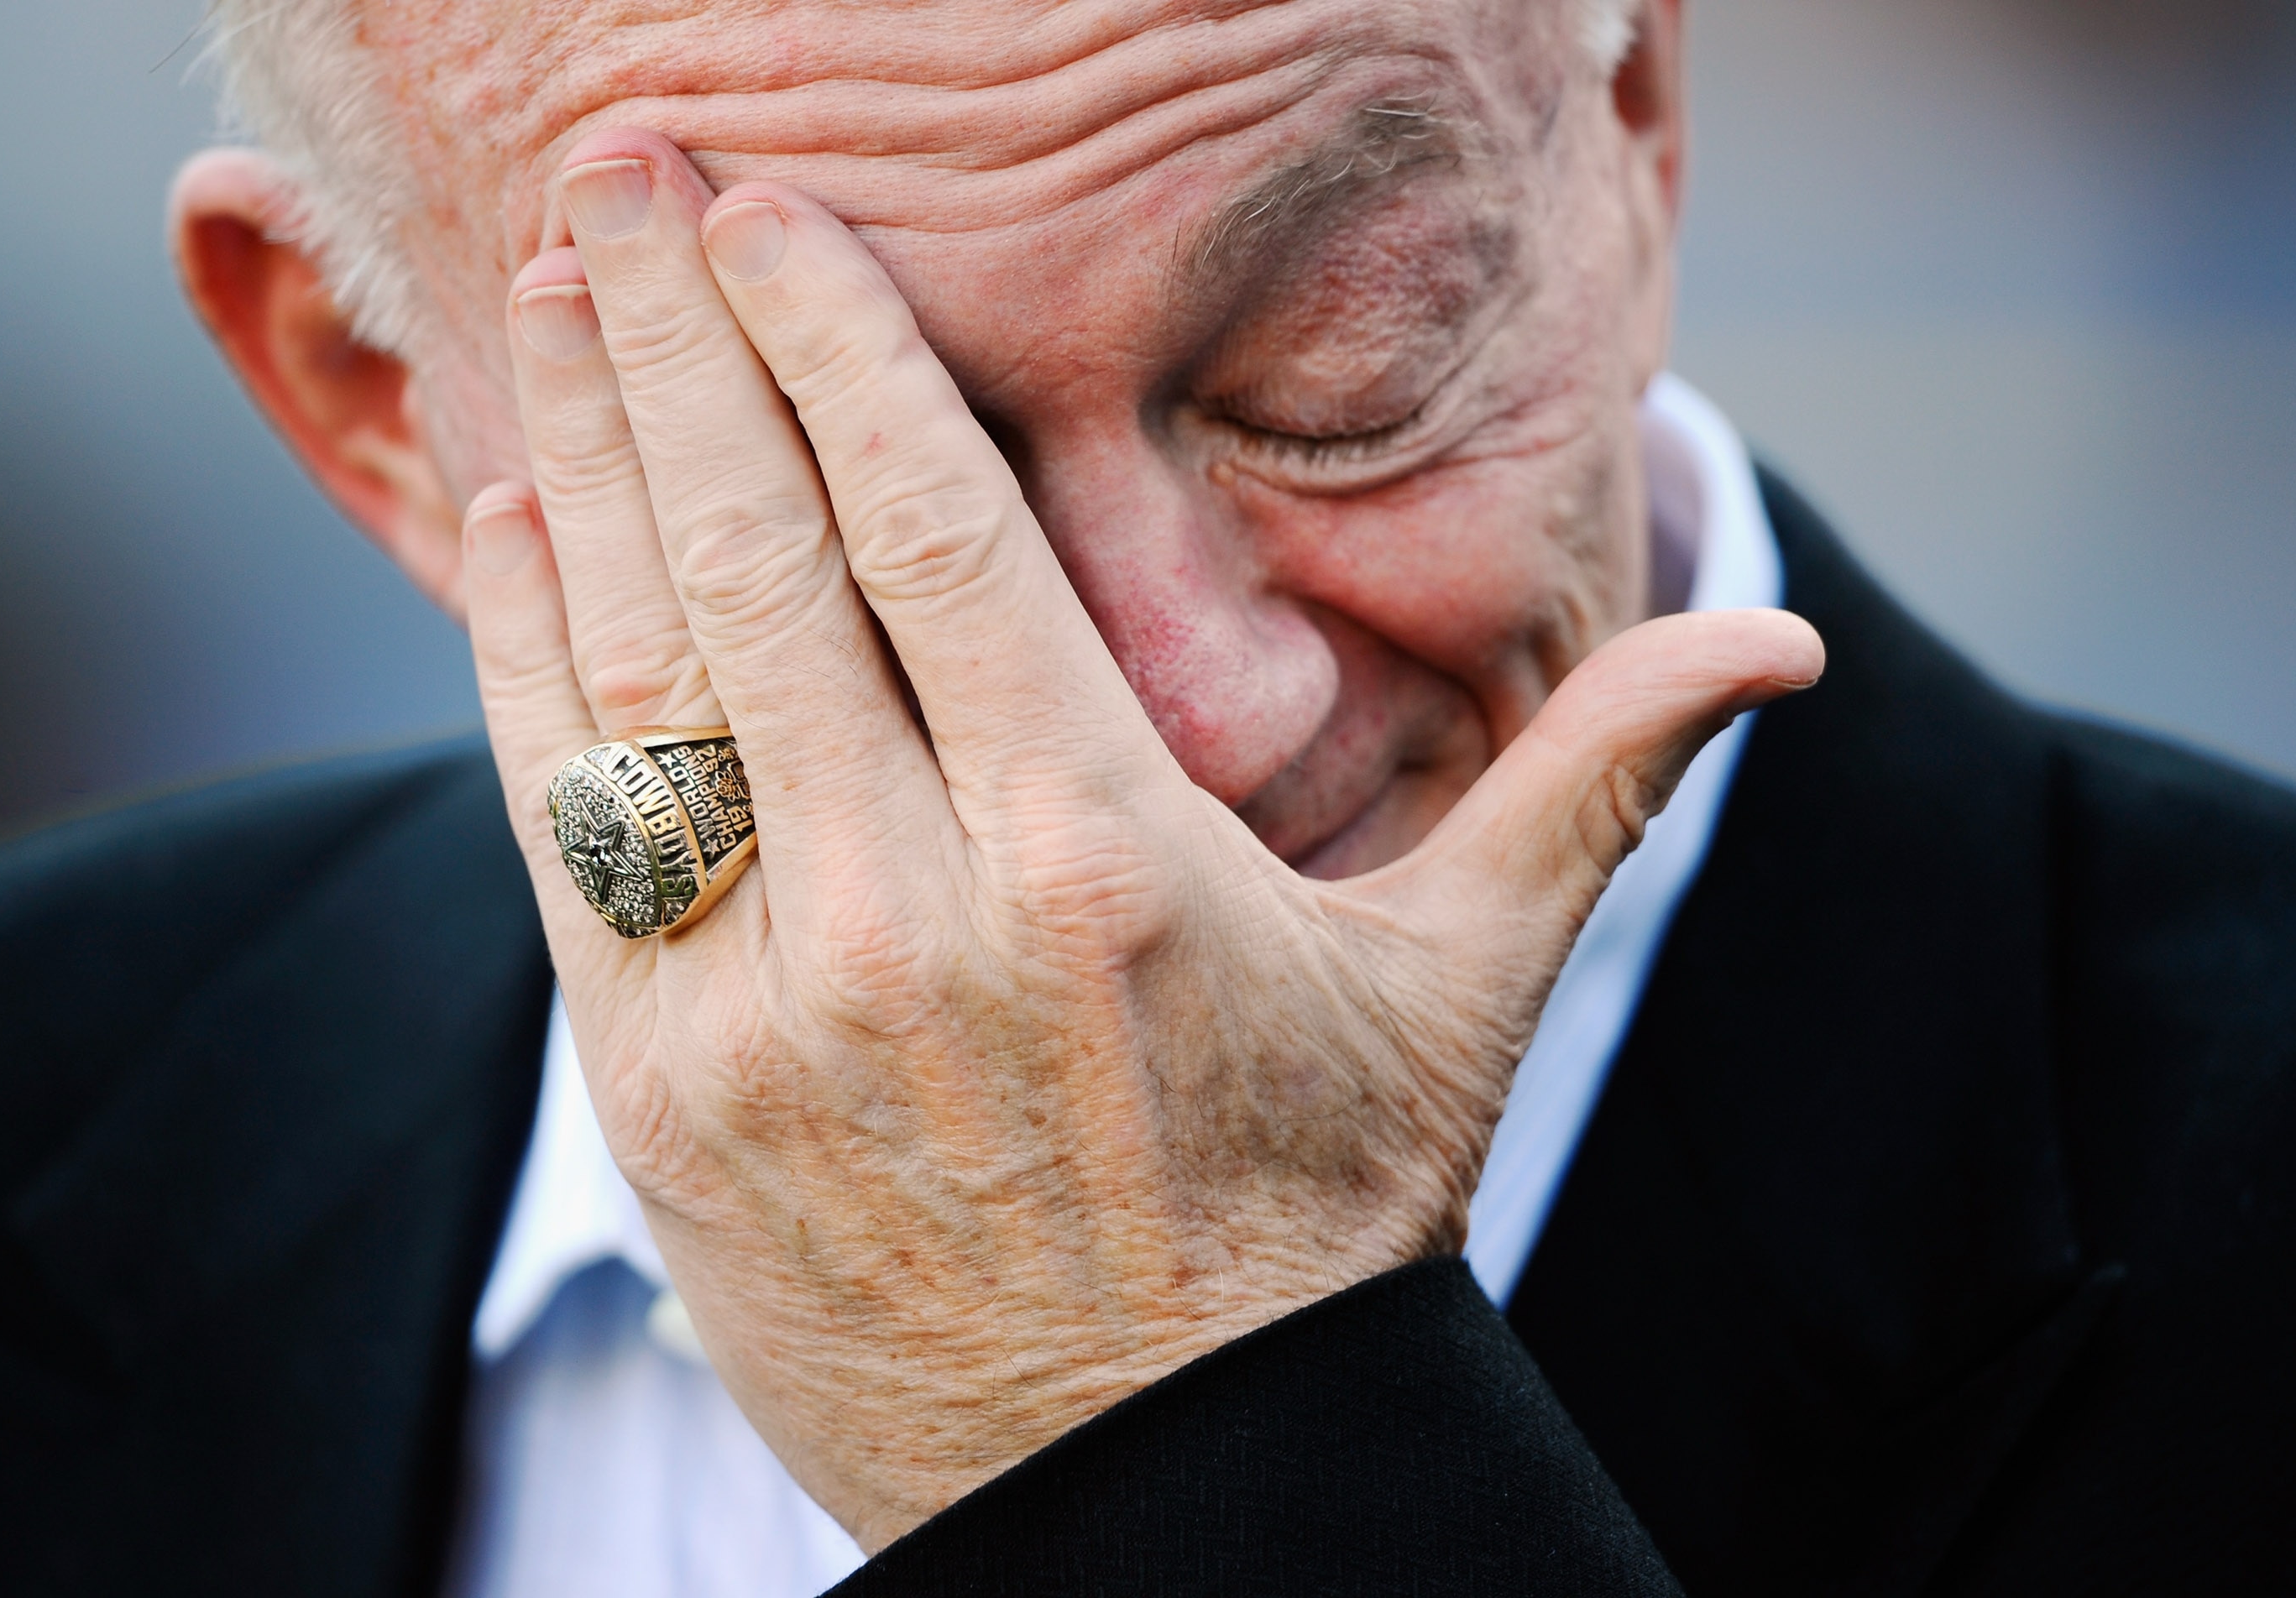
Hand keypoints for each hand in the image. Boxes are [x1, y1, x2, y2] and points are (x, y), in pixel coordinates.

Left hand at [461, 128, 1820, 1551]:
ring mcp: (763, 1004)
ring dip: (590, 456)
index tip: (772, 209)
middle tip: (628, 166)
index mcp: (1103, 857)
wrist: (1150, 1486)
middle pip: (763, 554)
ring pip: (640, 667)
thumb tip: (1783, 646)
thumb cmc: (1314, 1224)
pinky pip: (561, 826)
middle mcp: (912, 912)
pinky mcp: (659, 1091)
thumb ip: (1590, 787)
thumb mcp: (1462, 996)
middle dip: (684, 340)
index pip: (936, 527)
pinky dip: (524, 657)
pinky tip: (512, 519)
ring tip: (560, 294)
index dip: (837, 343)